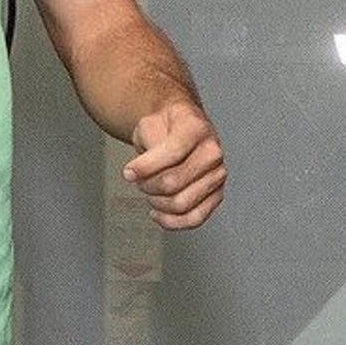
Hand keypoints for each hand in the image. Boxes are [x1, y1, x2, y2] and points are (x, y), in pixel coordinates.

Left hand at [123, 99, 226, 230]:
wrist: (180, 128)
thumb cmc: (165, 127)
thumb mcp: (149, 124)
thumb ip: (145, 148)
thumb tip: (137, 174)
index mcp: (196, 129)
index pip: (172, 153)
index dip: (145, 167)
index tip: (129, 172)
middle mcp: (212, 152)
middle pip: (173, 183)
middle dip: (148, 185)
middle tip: (139, 181)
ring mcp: (216, 175)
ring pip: (181, 204)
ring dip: (157, 202)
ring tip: (150, 192)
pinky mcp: (216, 195)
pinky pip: (194, 218)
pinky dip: (171, 221)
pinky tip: (157, 212)